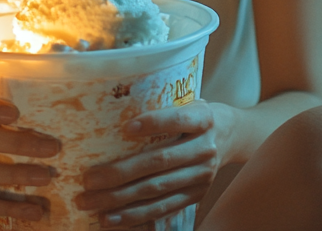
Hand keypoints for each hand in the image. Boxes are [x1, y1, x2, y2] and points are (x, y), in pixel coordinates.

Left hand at [75, 100, 231, 227]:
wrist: (233, 136)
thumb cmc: (195, 116)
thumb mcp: (188, 103)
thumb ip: (162, 107)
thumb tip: (109, 110)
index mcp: (204, 119)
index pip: (179, 120)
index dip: (154, 123)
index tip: (126, 127)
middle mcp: (205, 148)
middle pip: (159, 162)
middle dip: (120, 173)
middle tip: (88, 179)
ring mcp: (202, 176)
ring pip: (157, 190)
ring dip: (120, 199)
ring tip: (91, 202)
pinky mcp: (196, 195)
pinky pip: (163, 209)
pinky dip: (135, 215)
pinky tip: (111, 218)